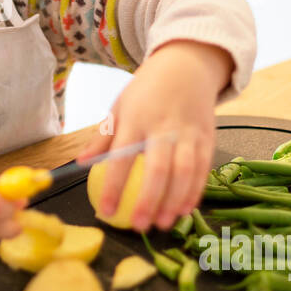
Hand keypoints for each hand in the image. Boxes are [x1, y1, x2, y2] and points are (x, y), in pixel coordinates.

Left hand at [76, 40, 232, 232]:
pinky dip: (195, 191)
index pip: (122, 158)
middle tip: (139, 225)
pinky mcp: (207, 137)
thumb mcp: (120, 105)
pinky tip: (184, 210)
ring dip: (174, 201)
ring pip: (185, 172)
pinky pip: (203, 169)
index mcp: (136, 118)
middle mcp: (164, 127)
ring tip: (162, 224)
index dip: (115, 187)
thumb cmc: (147, 90)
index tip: (106, 211)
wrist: (187, 65)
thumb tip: (83, 163)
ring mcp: (189, 132)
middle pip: (158, 169)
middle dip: (149, 200)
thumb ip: (103, 136)